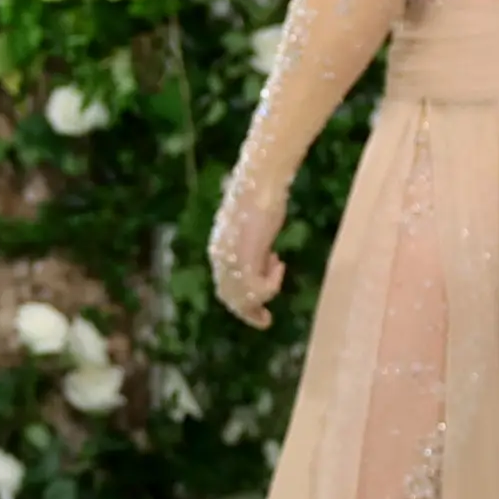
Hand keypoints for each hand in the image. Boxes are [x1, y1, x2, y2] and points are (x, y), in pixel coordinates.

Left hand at [212, 191, 288, 326]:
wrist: (261, 178)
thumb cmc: (261, 192)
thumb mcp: (254, 223)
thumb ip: (254, 241)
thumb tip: (263, 251)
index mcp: (219, 248)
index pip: (224, 286)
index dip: (241, 297)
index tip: (260, 301)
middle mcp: (220, 257)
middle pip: (230, 298)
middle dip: (248, 311)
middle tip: (265, 320)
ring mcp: (230, 260)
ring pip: (242, 299)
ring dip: (262, 296)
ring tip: (278, 272)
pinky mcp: (244, 260)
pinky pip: (258, 291)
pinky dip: (271, 285)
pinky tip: (279, 263)